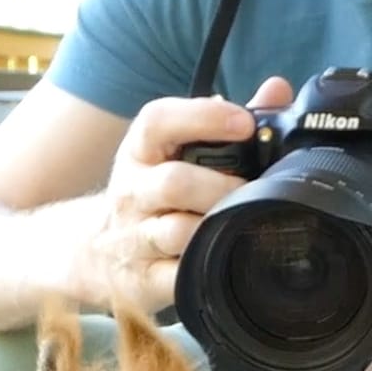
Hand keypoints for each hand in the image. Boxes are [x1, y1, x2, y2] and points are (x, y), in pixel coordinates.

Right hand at [74, 77, 296, 312]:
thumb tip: (277, 90)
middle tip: (253, 190)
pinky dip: (203, 269)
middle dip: (220, 187)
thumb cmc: (151, 194)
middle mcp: (132, 192)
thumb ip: (225, 122)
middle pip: (173, 183)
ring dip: (215, 227)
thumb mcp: (172, 153)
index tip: (244, 122)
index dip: (202, 117)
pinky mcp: (143, 280)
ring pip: (176, 232)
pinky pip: (176, 277)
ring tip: (244, 224)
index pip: (157, 121)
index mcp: (140, 152)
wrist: (94, 251)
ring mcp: (135, 238)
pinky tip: (225, 260)